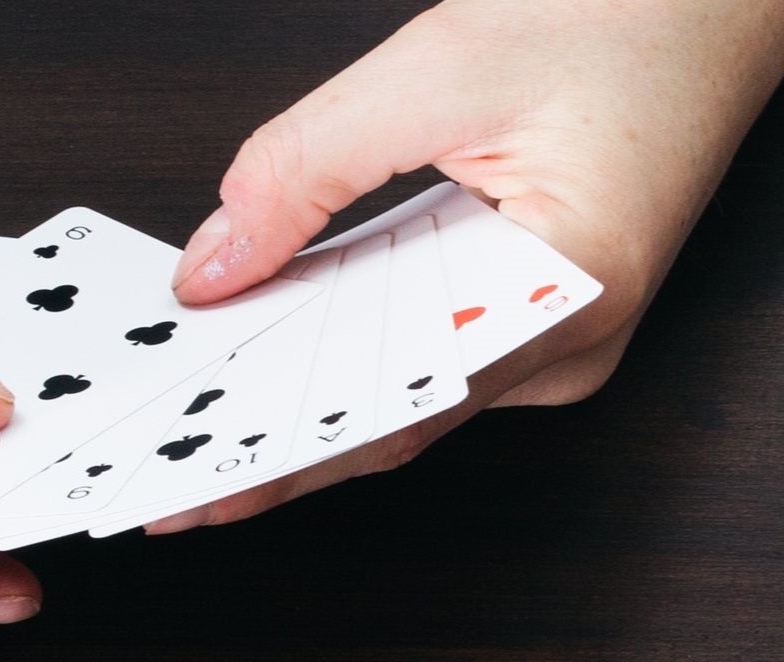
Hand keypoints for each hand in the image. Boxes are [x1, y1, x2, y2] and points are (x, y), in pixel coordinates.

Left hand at [150, 0, 783, 531]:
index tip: (187, 490)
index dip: (279, 461)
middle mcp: (573, 339)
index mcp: (572, 294)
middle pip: (392, 419)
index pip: (394, 411)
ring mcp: (559, 329)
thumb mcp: (439, 66)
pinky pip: (423, 348)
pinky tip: (264, 353)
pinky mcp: (538, 300)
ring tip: (187, 425)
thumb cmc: (629, 10)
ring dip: (297, 404)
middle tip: (154, 474)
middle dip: (268, 447)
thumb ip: (308, 167)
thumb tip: (213, 260)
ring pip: (403, 390)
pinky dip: (341, 353)